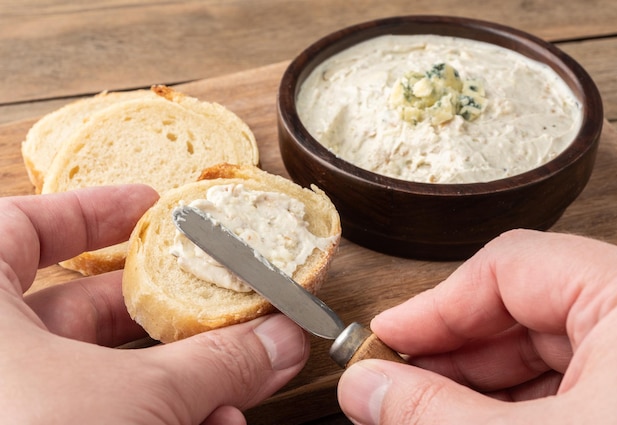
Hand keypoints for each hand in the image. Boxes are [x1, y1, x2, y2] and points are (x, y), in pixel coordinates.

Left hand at [0, 185, 308, 424]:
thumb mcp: (134, 401)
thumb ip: (214, 360)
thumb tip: (283, 335)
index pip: (26, 225)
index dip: (95, 211)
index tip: (152, 209)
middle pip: (81, 308)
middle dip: (167, 315)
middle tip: (223, 308)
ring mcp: (7, 401)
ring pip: (94, 376)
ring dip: (174, 380)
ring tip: (234, 388)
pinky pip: (90, 416)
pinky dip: (148, 418)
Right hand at [338, 229, 616, 423]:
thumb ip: (436, 415)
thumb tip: (363, 389)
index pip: (513, 267)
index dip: (438, 304)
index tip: (387, 340)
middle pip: (524, 310)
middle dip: (452, 352)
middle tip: (395, 388)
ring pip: (543, 356)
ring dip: (478, 387)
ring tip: (425, 414)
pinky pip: (570, 392)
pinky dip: (516, 410)